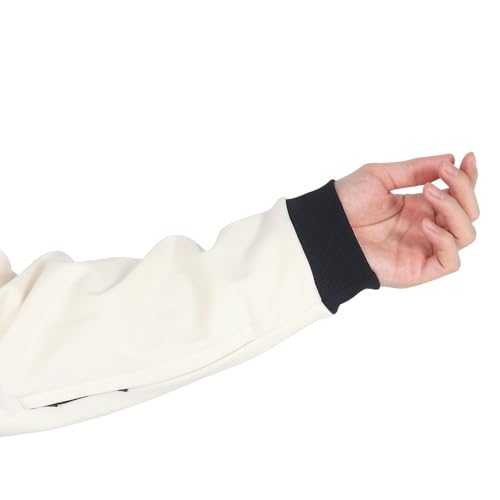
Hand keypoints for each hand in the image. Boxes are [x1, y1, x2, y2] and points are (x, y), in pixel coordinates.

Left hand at [334, 152, 479, 287]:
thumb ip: (415, 169)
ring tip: (429, 193)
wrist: (325, 226)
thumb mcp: (381, 176)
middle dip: (464, 189)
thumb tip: (450, 158)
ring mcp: (423, 249)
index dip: (469, 178)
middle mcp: (425, 227)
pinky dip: (446, 240)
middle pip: (468, 213)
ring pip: (465, 235)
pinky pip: (451, 261)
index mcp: (419, 207)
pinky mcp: (418, 270)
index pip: (458, 195)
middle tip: (444, 173)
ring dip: (456, 210)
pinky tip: (425, 223)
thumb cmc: (346, 202)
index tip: (468, 157)